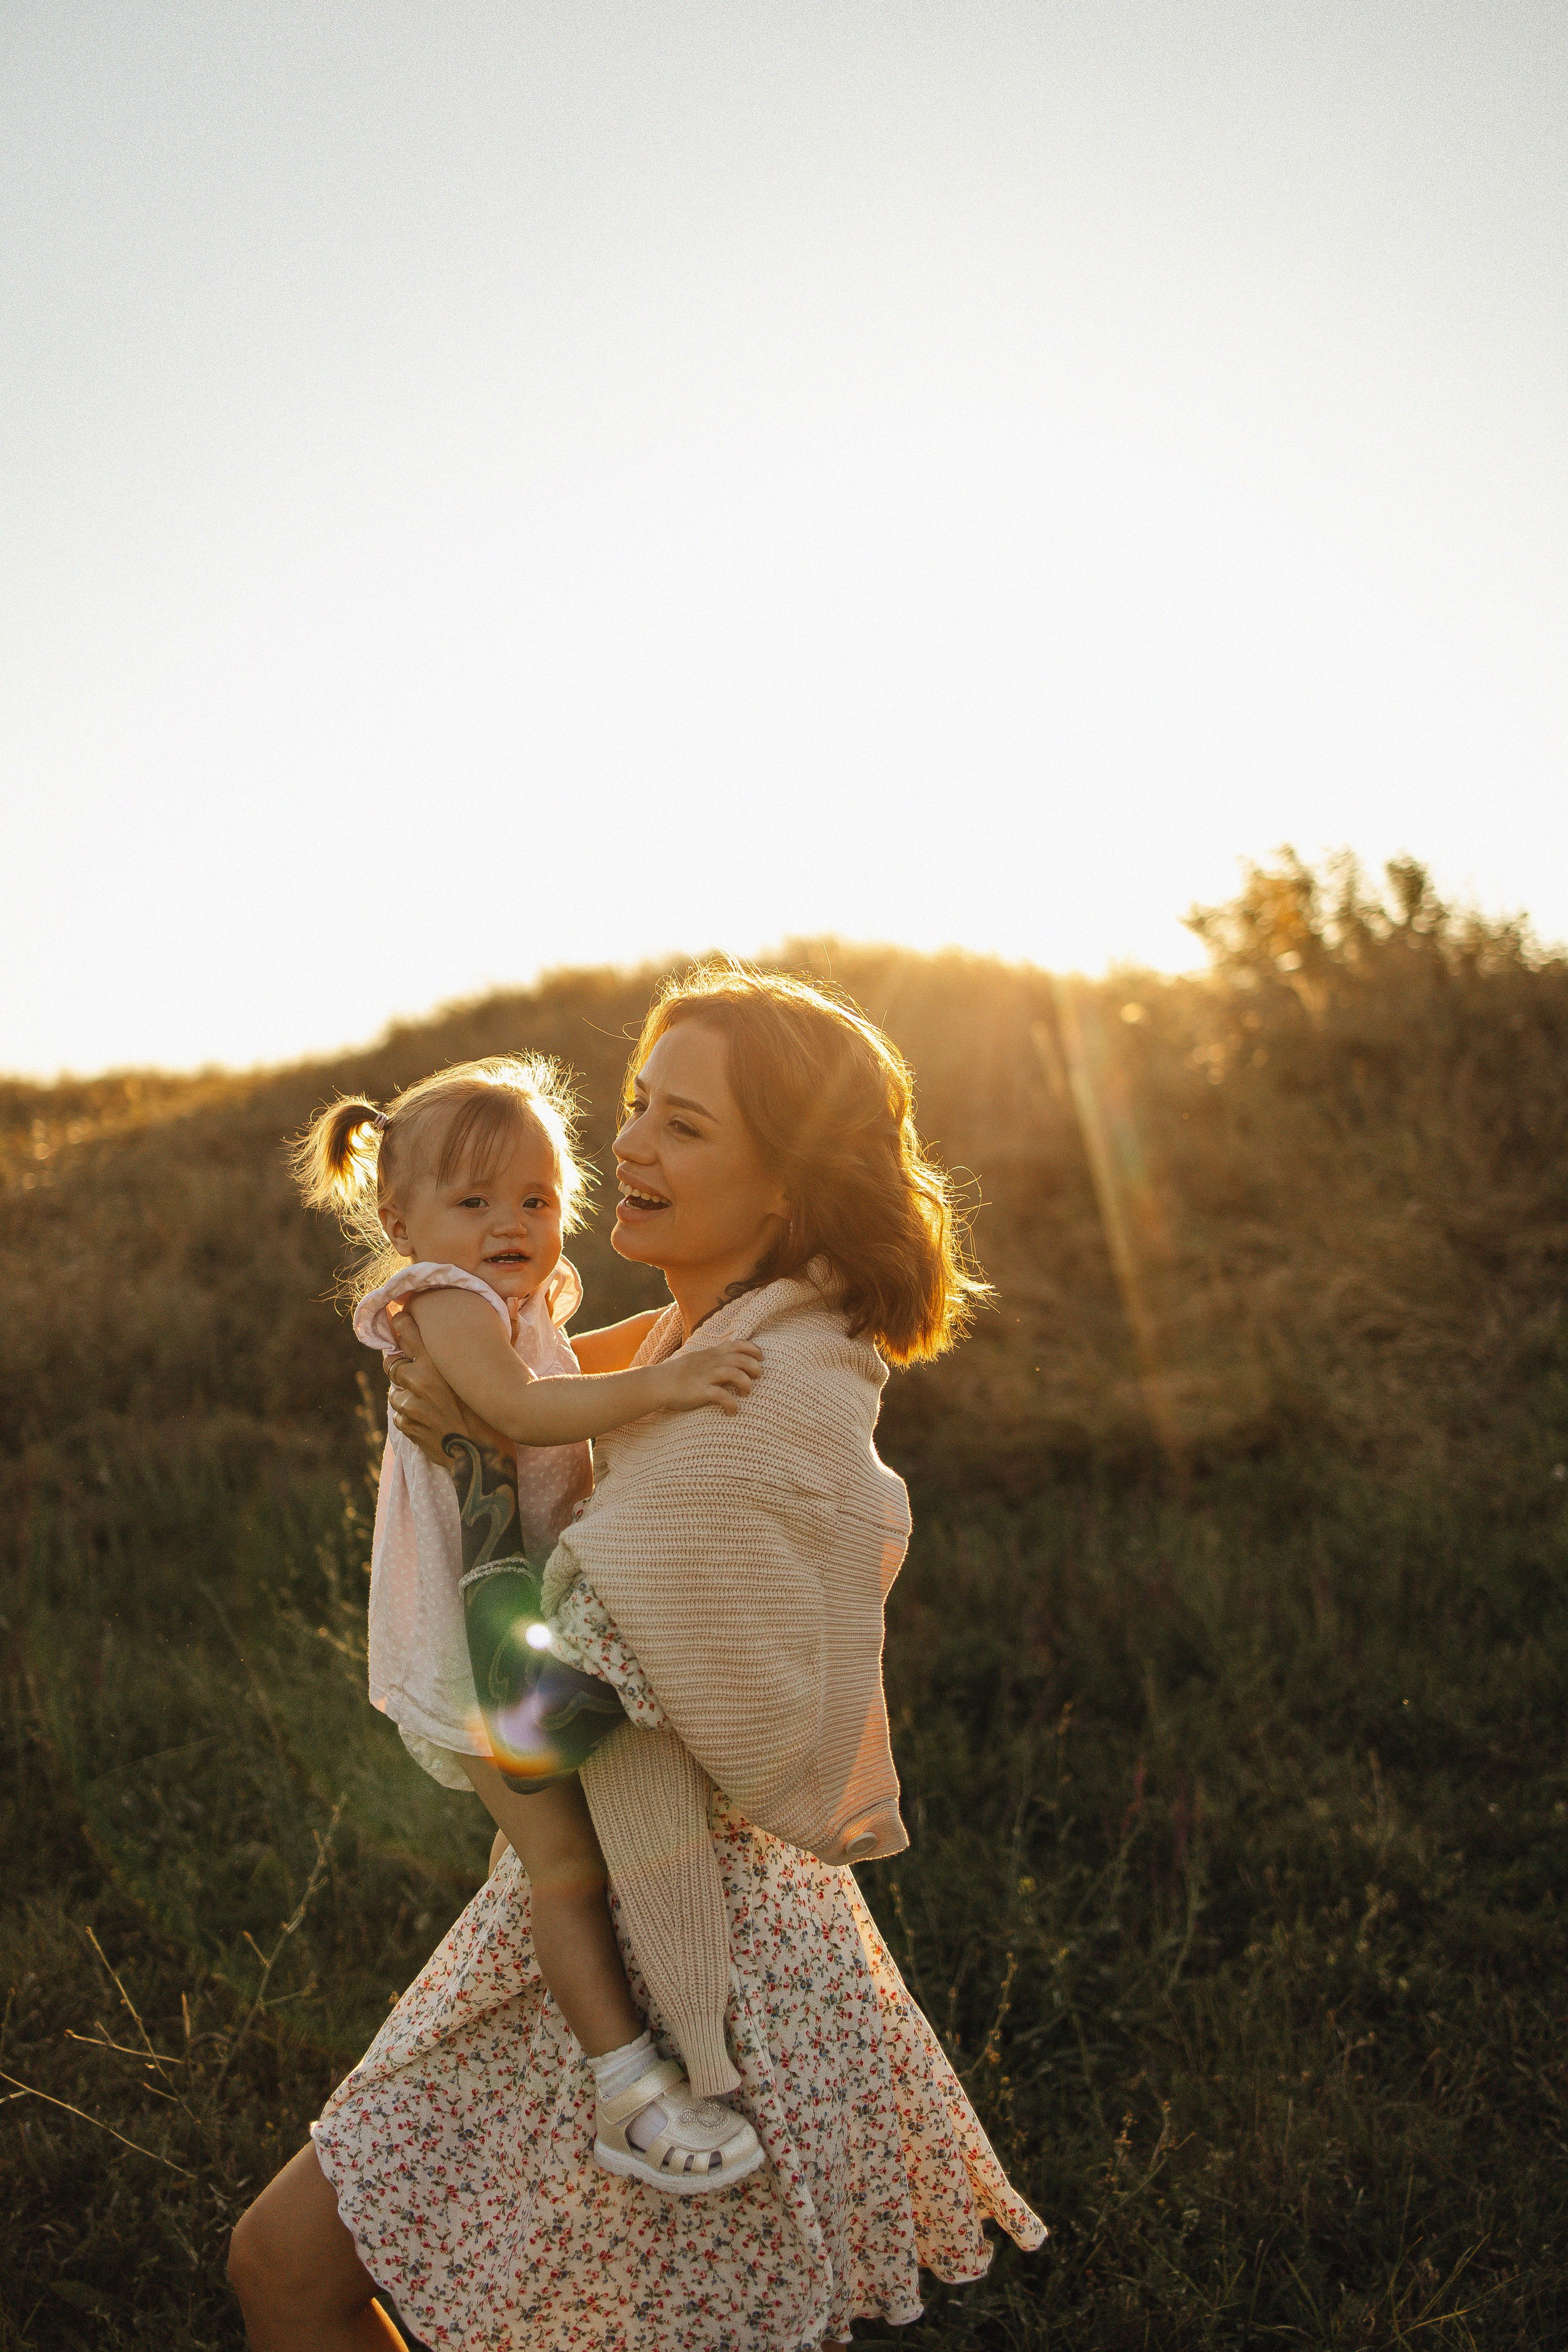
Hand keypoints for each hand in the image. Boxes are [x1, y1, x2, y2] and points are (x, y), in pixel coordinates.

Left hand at [387, 1303, 510, 1461]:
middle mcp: (419, 1379)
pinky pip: (400, 1415)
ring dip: (407, 1394)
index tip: (399, 1322)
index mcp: (437, 1360)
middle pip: (391, 1361)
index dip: (398, 1323)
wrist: (484, 1457)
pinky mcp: (405, 1425)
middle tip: (413, 1370)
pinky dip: (411, 1417)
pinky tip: (431, 1421)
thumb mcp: (504, 1366)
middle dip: (400, 1365)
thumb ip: (508, 1329)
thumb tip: (514, 1300)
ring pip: (396, 1391)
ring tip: (429, 1403)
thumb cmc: (497, 1408)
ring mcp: (410, 1404)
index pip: (404, 1328)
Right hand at [649, 1339, 763, 1417]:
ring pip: (735, 1374)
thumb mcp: (698, 1358)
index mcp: (711, 1353)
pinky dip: (732, 1404)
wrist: (657, 1383)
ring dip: (746, 1384)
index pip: (738, 1344)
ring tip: (745, 1393)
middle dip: (754, 1368)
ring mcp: (705, 1376)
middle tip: (755, 1378)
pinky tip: (732, 1411)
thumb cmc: (678, 1373)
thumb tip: (730, 1357)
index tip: (760, 1358)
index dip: (753, 1350)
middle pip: (741, 1359)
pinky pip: (721, 1396)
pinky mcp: (700, 1391)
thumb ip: (714, 1357)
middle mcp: (711, 1362)